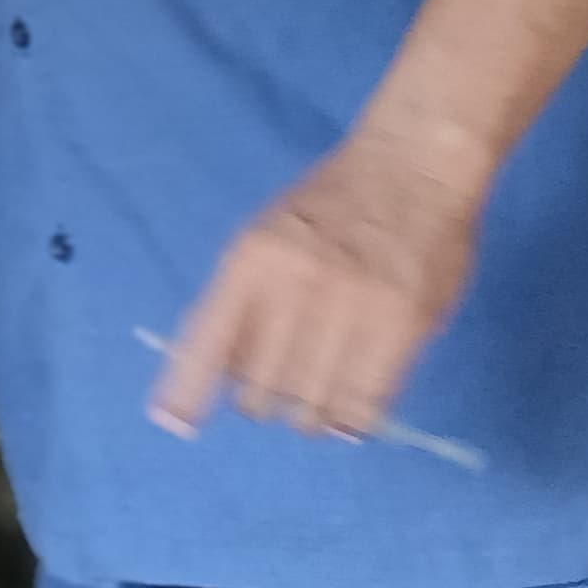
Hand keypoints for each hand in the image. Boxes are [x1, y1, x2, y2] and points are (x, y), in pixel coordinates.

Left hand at [150, 126, 482, 442]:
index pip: (206, 342)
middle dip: (261, 402)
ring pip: (312, 403)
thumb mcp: (266, 236)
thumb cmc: (331, 203)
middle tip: (275, 394)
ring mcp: (353, 307)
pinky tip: (350, 414)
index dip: (186, 391)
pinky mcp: (404, 325)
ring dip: (308, 418)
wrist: (413, 164)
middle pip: (259, 386)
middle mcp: (295, 286)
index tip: (174, 423)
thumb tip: (222, 373)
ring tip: (315, 407)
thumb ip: (243, 299)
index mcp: (250, 261)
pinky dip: (352, 420)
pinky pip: (367, 401)